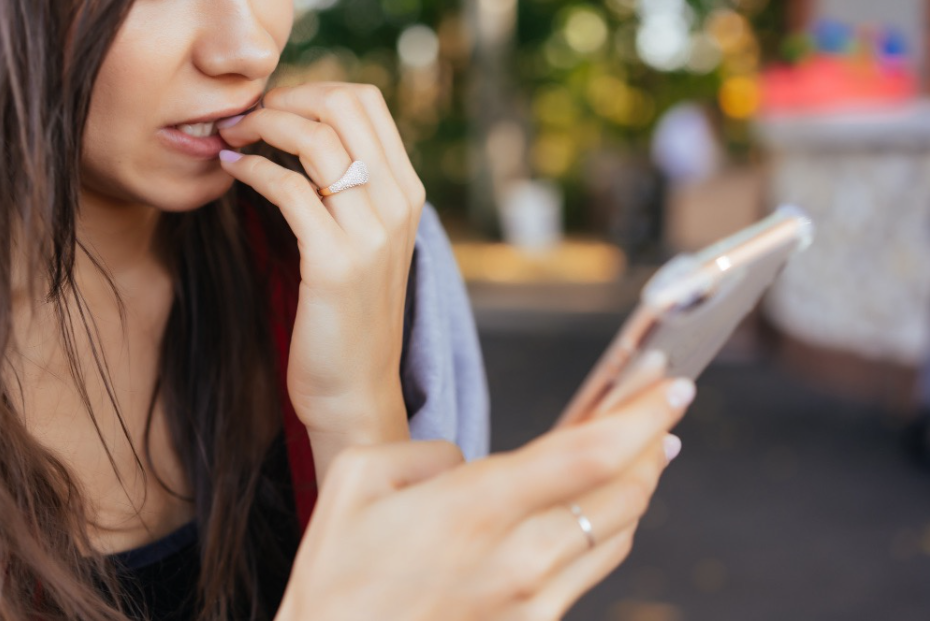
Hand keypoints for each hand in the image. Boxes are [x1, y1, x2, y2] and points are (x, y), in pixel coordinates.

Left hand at [218, 83, 425, 477]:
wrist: (356, 390)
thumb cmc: (349, 317)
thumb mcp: (366, 244)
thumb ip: (351, 191)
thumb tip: (306, 137)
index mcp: (407, 193)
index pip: (367, 102)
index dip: (312, 89)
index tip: (275, 107)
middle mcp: (398, 205)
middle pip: (344, 104)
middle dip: (286, 97)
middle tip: (248, 116)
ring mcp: (371, 233)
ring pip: (315, 138)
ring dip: (261, 125)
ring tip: (232, 137)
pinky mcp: (334, 262)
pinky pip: (289, 189)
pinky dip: (252, 170)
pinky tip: (232, 173)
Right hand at [275, 378, 693, 620]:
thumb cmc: (337, 576)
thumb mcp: (357, 479)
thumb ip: (426, 453)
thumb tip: (471, 462)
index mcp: (475, 508)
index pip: (587, 453)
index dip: (640, 414)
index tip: (670, 384)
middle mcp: (519, 557)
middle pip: (623, 493)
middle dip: (653, 440)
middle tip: (663, 403)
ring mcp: (533, 600)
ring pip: (618, 533)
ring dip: (641, 483)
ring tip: (647, 448)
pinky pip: (591, 568)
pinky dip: (610, 527)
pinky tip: (604, 507)